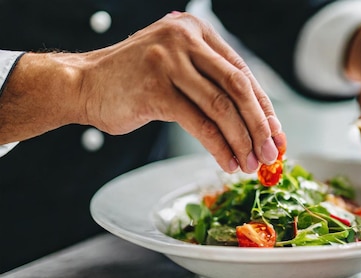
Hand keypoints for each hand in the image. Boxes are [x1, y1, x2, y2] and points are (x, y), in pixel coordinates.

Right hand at [0, 12, 284, 173]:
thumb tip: (258, 123)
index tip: (277, 134)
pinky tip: (226, 162)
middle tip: (270, 153)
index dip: (264, 107)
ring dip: (241, 141)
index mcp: (197, 31)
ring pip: (222, 107)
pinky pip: (199, 123)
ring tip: (250, 164)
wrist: (83, 84)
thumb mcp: (178, 69)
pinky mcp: (155, 88)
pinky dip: (218, 147)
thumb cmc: (136, 82)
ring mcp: (169, 61)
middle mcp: (185, 39)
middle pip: (238, 87)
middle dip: (259, 125)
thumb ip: (213, 84)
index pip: (243, 72)